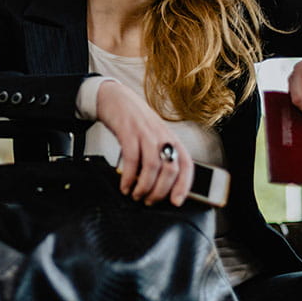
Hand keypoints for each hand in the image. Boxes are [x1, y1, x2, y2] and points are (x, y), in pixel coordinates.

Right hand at [96, 80, 193, 205]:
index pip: (186, 164)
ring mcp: (146, 133)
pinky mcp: (128, 132)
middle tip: (149, 201)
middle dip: (159, 191)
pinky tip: (124, 186)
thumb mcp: (153, 137)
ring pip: (152, 166)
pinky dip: (128, 177)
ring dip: (144, 187)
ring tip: (136, 195)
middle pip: (169, 169)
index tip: (176, 202)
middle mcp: (162, 136)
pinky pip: (131, 159)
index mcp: (172, 139)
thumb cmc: (135, 122)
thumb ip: (160, 156)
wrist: (115, 98)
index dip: (184, 185)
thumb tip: (160, 185)